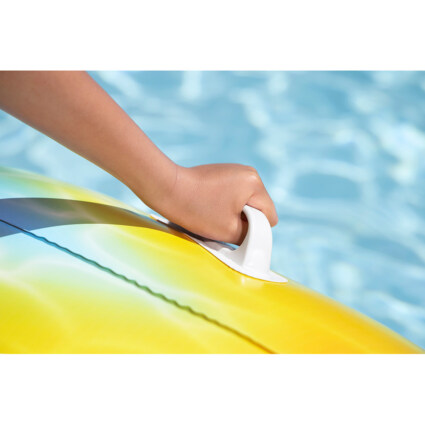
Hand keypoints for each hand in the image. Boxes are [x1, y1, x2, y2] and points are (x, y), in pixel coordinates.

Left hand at [146, 163, 277, 244]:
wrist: (167, 189)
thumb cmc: (197, 209)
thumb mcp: (228, 231)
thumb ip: (250, 235)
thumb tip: (256, 234)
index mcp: (255, 184)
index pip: (270, 215)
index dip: (256, 229)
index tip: (235, 229)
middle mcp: (249, 172)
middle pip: (259, 206)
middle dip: (245, 218)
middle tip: (222, 221)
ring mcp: (236, 170)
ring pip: (247, 201)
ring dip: (235, 211)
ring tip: (214, 212)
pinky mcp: (224, 172)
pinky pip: (235, 193)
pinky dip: (226, 203)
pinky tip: (209, 205)